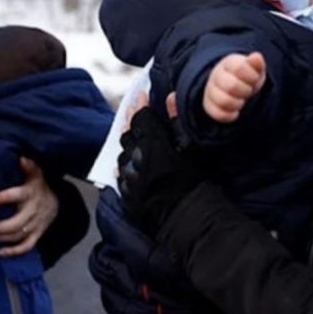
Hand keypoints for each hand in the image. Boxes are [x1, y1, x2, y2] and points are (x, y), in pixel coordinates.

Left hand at [0, 157, 58, 256]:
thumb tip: (22, 158)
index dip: (5, 197)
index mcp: (30, 194)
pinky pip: (26, 247)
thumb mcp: (36, 175)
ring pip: (18, 236)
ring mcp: (34, 225)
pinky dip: (13, 252)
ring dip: (1, 238)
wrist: (55, 204)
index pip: (18, 195)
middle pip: (16, 223)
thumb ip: (29, 167)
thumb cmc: (38, 187)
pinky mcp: (35, 236)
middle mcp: (32, 211)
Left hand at [117, 101, 201, 236]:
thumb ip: (177, 121)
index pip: (141, 117)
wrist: (185, 218)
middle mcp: (134, 157)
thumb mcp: (190, 148)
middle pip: (127, 133)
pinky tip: (125, 163)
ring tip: (131, 136)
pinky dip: (123, 165)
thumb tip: (170, 97)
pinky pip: (120, 175)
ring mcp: (128, 177)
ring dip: (127, 143)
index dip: (141, 105)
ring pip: (122, 153)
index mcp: (150, 143)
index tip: (142, 95)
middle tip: (133, 110)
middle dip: (131, 120)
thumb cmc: (192, 182)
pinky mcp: (126, 194)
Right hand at [202, 52, 266, 122]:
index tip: (254, 78)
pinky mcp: (208, 105)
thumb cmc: (246, 76)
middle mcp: (217, 75)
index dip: (251, 76)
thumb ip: (256, 63)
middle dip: (245, 91)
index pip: (239, 68)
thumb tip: (256, 57)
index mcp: (229, 63)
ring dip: (238, 104)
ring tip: (241, 101)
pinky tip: (236, 111)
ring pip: (223, 101)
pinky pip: (218, 114)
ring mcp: (211, 90)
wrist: (234, 85)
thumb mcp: (255, 68)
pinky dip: (230, 115)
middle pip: (231, 86)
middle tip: (248, 91)